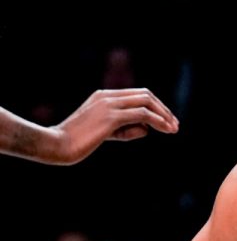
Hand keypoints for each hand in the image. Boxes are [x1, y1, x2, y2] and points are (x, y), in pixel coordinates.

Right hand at [53, 88, 178, 163]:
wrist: (57, 145)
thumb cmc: (79, 142)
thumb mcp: (106, 133)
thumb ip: (125, 129)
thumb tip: (146, 129)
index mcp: (104, 96)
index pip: (138, 95)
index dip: (156, 106)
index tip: (167, 121)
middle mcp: (108, 96)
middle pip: (145, 95)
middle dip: (163, 109)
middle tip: (175, 125)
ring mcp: (109, 105)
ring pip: (146, 103)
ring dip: (164, 116)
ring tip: (174, 129)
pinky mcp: (111, 117)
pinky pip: (142, 115)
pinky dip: (157, 121)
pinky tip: (165, 130)